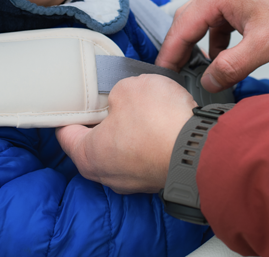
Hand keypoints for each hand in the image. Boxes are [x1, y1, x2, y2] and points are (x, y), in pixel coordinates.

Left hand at [56, 74, 194, 193]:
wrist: (202, 147)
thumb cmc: (159, 123)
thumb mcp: (127, 88)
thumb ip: (115, 92)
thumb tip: (120, 98)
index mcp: (88, 156)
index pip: (66, 133)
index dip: (70, 111)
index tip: (74, 100)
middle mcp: (108, 175)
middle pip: (94, 142)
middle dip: (102, 119)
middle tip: (110, 98)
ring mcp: (134, 181)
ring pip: (122, 149)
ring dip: (128, 129)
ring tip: (139, 107)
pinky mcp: (157, 178)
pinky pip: (145, 155)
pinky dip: (148, 139)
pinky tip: (158, 121)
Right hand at [156, 0, 268, 91]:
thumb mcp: (263, 45)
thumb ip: (231, 67)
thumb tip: (209, 82)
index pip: (181, 29)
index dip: (170, 54)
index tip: (163, 72)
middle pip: (188, 22)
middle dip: (182, 49)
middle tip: (177, 72)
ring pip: (205, 19)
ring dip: (204, 43)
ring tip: (208, 67)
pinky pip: (220, 14)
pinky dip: (219, 34)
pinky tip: (228, 51)